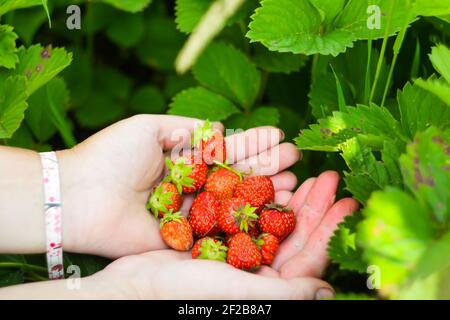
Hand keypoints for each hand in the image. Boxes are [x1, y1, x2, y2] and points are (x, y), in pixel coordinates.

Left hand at [59, 115, 300, 257]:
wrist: (82, 196)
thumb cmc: (112, 156)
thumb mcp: (149, 127)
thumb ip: (186, 127)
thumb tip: (219, 130)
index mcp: (182, 159)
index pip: (225, 152)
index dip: (251, 145)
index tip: (279, 136)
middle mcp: (191, 187)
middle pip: (235, 177)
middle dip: (265, 167)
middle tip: (294, 159)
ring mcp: (191, 214)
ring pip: (234, 203)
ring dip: (263, 192)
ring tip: (292, 180)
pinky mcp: (187, 239)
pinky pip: (221, 230)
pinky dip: (247, 222)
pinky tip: (273, 210)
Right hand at [86, 171, 357, 298]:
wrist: (135, 285)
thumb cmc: (182, 293)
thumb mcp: (236, 290)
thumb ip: (285, 292)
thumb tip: (327, 291)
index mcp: (268, 285)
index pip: (309, 256)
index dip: (330, 228)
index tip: (347, 201)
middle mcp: (257, 269)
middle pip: (295, 232)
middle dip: (314, 204)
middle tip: (328, 176)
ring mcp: (238, 251)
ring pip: (273, 218)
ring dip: (288, 193)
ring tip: (302, 169)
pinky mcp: (219, 235)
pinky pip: (247, 210)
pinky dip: (258, 191)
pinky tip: (266, 175)